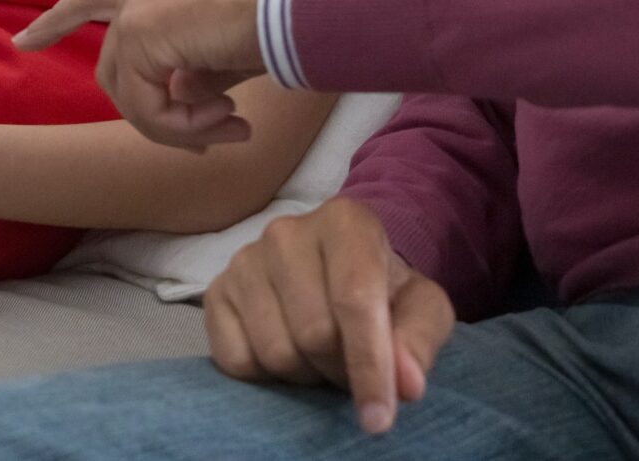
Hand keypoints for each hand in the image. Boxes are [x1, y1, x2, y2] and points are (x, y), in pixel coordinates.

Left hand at [14, 0, 271, 147]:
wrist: (299, 0)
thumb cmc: (280, 16)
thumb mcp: (225, 47)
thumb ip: (191, 71)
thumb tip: (179, 101)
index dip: (56, 20)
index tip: (23, 42)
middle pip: (110, 66)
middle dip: (150, 116)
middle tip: (209, 136)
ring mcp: (136, 7)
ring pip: (128, 94)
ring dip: (177, 127)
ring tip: (230, 124)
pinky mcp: (142, 32)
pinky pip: (146, 106)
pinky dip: (182, 127)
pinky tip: (226, 118)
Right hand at [204, 198, 454, 437]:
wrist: (338, 278)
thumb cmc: (385, 294)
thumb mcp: (422, 309)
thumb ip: (419, 340)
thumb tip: (405, 383)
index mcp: (345, 221)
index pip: (355, 299)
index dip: (369, 364)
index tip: (380, 417)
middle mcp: (287, 232)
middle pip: (314, 333)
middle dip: (340, 369)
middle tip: (351, 367)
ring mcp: (245, 260)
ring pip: (276, 352)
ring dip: (306, 375)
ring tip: (322, 358)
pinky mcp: (216, 292)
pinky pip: (237, 360)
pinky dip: (267, 378)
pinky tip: (289, 353)